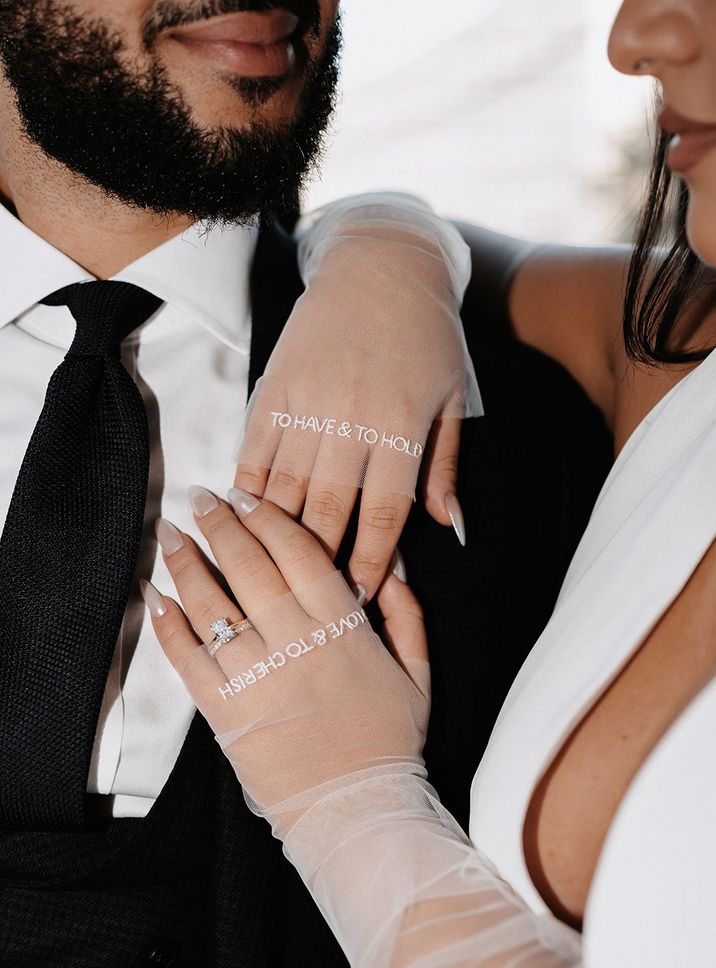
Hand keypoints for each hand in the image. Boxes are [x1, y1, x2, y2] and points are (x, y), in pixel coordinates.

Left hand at [146, 486, 429, 816]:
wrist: (355, 809)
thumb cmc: (387, 743)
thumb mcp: (417, 674)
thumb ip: (407, 616)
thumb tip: (394, 567)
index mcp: (342, 626)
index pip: (299, 551)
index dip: (269, 516)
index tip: (247, 495)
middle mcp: (295, 640)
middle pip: (249, 564)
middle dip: (220, 523)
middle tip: (201, 496)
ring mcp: (255, 674)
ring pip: (212, 603)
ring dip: (185, 562)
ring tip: (169, 531)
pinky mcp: (224, 708)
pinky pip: (187, 657)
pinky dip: (167, 625)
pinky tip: (153, 597)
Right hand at [234, 211, 478, 602]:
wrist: (381, 264)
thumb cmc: (427, 334)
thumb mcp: (451, 397)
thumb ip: (445, 465)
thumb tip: (447, 526)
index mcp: (401, 429)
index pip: (382, 515)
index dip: (369, 562)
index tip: (357, 598)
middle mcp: (351, 421)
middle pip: (329, 511)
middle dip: (320, 562)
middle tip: (312, 600)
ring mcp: (307, 403)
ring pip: (285, 487)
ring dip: (277, 536)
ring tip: (271, 571)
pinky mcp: (274, 387)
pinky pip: (254, 450)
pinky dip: (246, 487)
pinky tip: (241, 516)